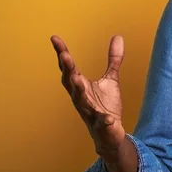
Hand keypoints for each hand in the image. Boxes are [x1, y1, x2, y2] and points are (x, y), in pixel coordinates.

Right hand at [51, 35, 126, 157]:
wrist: (109, 134)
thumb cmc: (104, 106)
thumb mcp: (111, 79)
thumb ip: (113, 59)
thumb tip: (117, 36)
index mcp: (81, 87)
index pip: (69, 68)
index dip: (62, 53)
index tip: (54, 38)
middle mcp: (81, 98)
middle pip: (70, 82)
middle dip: (67, 69)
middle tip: (64, 55)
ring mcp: (90, 112)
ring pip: (81, 101)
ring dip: (78, 90)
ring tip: (77, 79)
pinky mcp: (101, 126)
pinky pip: (102, 123)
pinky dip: (105, 120)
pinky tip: (108, 119)